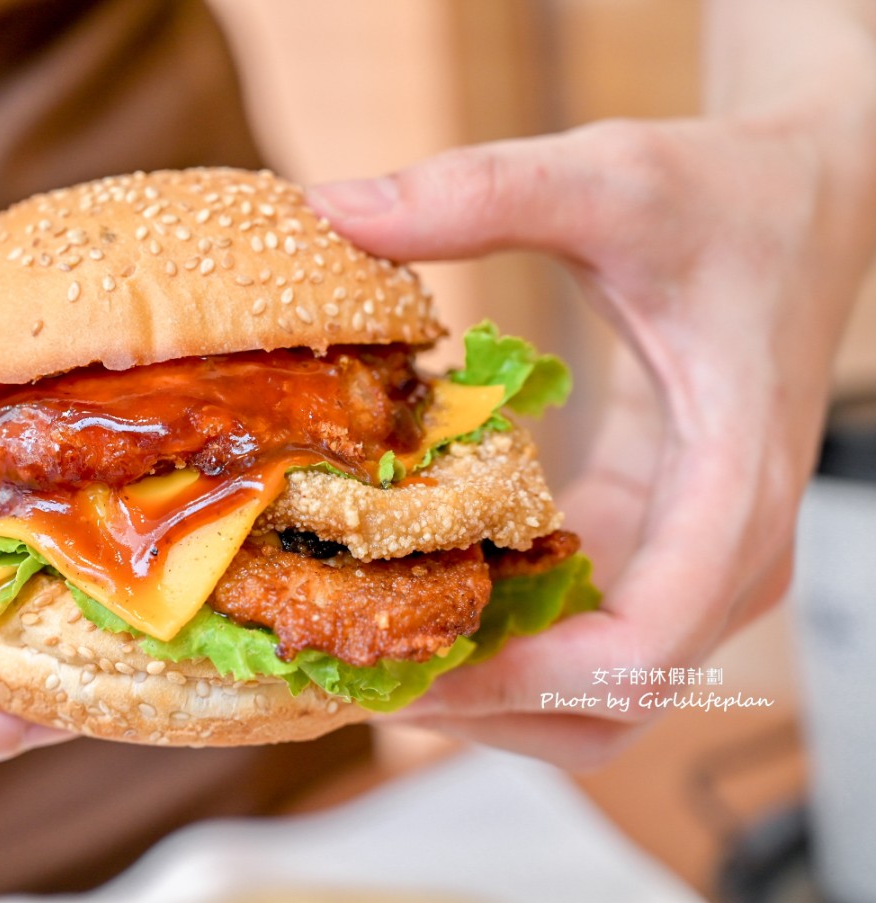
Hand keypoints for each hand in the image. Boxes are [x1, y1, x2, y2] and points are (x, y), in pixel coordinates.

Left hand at [309, 109, 875, 763]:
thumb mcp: (609, 178)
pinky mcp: (661, 542)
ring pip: (598, 691)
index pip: (647, 646)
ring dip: (491, 691)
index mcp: (731, 483)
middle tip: (362, 668)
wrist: (804, 202)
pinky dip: (506, 642)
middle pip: (612, 702)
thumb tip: (331, 207)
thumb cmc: (726, 196)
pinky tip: (418, 596)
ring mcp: (697, 557)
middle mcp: (726, 550)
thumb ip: (482, 192)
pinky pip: (587, 635)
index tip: (414, 666)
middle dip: (488, 706)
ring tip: (373, 644)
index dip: (524, 681)